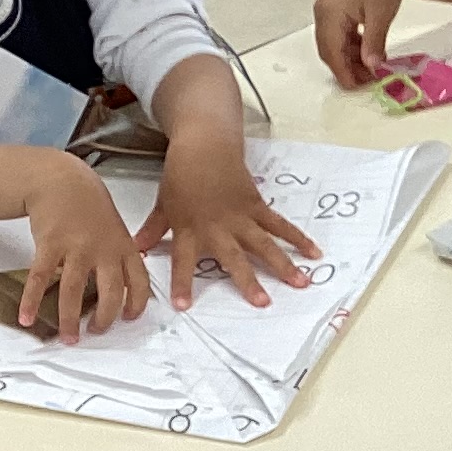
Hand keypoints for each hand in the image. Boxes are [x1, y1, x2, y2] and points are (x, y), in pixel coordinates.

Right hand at [20, 155, 149, 340]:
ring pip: (75, 291)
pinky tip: (26, 317)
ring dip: (70, 319)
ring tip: (68, 337)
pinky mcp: (50, 245)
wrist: (62, 180)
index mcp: (123, 246)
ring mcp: (77, 248)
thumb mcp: (114, 227)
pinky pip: (40, 279)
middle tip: (96, 333)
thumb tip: (124, 282)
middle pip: (111, 293)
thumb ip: (119, 254)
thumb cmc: (88, 204)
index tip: (130, 318)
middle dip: (105, 319)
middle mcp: (103, 249)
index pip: (139, 281)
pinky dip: (31, 300)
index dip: (137, 303)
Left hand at [135, 132, 315, 309]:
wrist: (204, 145)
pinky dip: (298, 238)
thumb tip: (137, 248)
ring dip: (283, 264)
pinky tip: (314, 253)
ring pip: (264, 244)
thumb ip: (154, 230)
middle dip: (247, 280)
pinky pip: (279, 225)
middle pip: (233, 257)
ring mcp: (241, 217)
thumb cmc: (181, 176)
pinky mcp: (257, 207)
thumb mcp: (163, 205)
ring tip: (300, 283)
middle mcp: (218, 227)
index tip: (183, 305)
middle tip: (262, 302)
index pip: (183, 261)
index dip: (182, 283)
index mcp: (190, 229)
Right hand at [312, 0, 412, 87]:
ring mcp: (328, 9)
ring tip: (373, 67)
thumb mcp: (381, 14)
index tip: (357, 88)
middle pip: (329, 50)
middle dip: (347, 68)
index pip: (331, 52)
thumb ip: (373, 42)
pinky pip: (339, 35)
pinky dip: (352, 46)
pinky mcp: (336, 8)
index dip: (343, 73)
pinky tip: (369, 51)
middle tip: (369, 80)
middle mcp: (323, 11)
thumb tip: (371, 67)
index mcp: (329, 12)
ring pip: (334, 44)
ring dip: (351, 58)